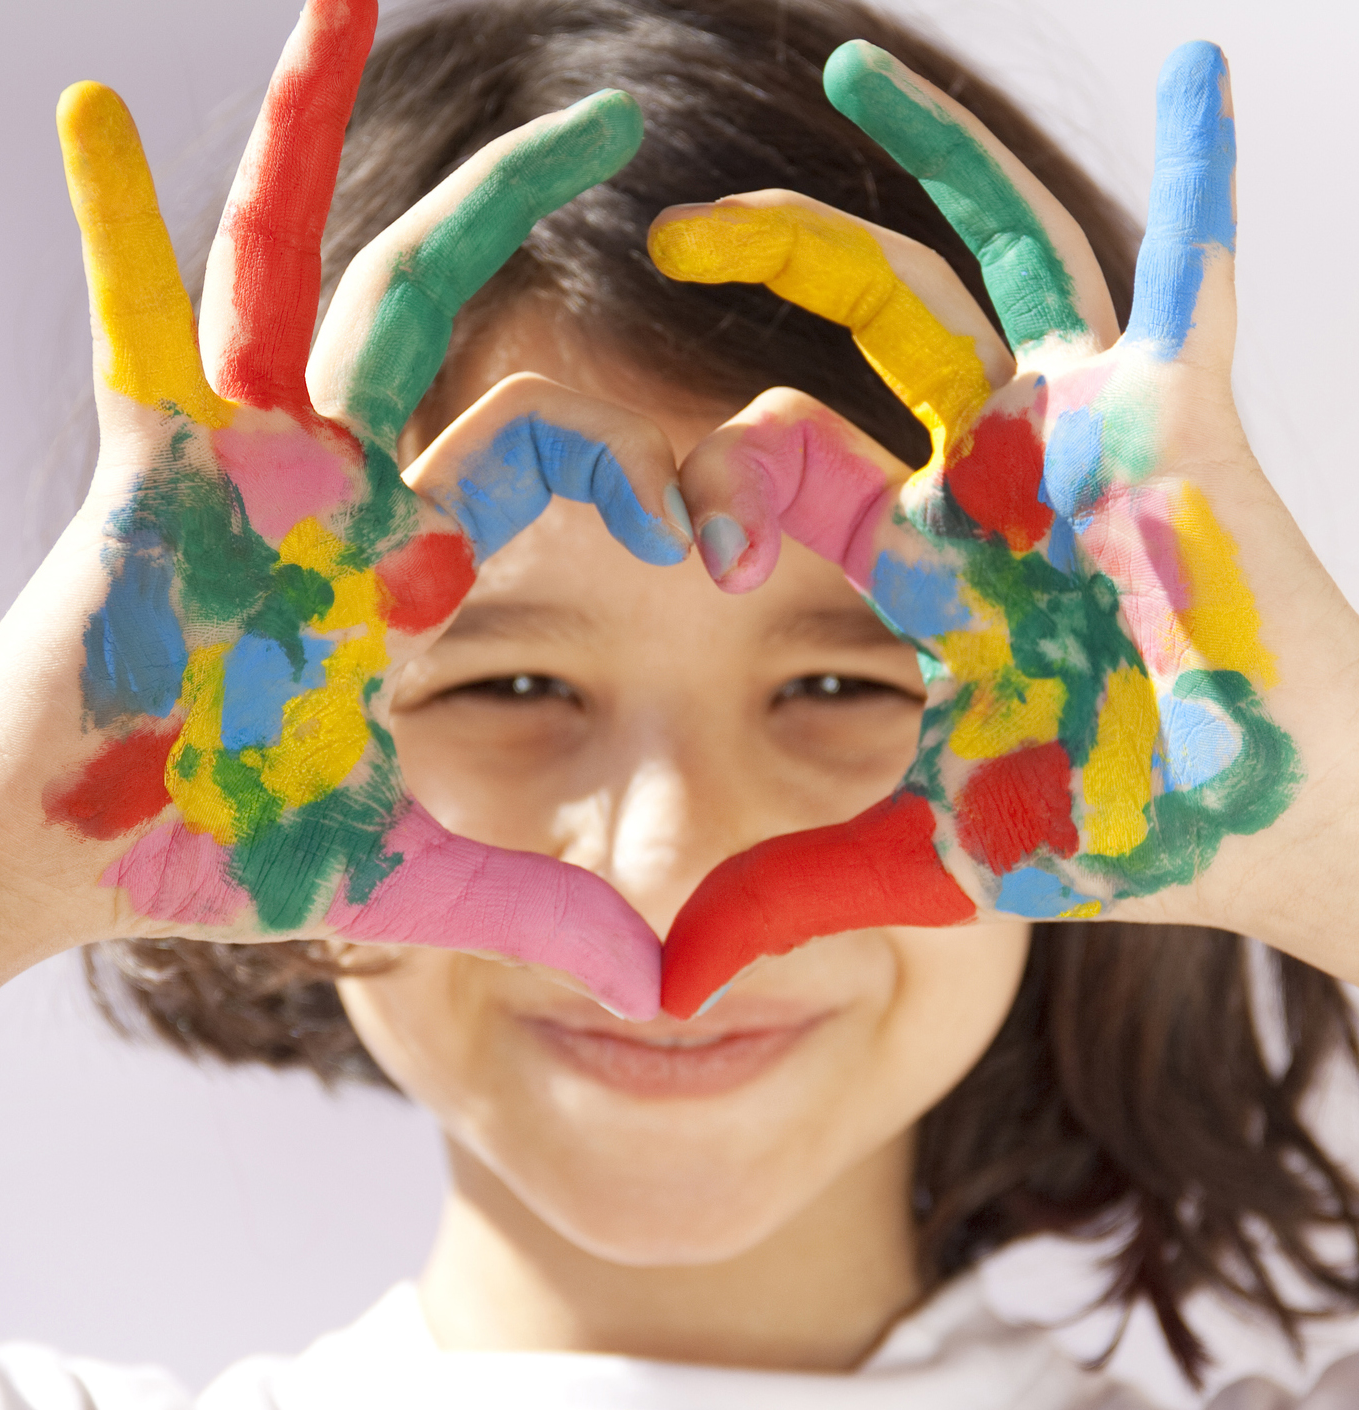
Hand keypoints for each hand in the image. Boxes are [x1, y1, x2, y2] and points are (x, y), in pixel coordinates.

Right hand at [0, 0, 692, 1019]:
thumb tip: (670, 990)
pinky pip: (133, 332)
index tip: (720, 528)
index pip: (553, 458)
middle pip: (439, 306)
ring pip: (300, 272)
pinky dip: (116, 234)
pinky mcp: (144, 474)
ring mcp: (238, 464)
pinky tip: (92, 116)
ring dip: (316, 136)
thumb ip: (539, 914)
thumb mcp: (410, 877)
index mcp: (411, 558)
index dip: (644, 476)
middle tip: (623, 114)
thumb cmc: (227, 850)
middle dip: (521, 204)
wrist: (79, 851)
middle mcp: (337, 481)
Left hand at [650, 40, 1358, 1016]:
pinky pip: (1185, 271)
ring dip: (922, 164)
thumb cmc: (1121, 831)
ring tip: (836, 70)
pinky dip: (1197, 181)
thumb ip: (794, 899)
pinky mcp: (1181, 421)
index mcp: (917, 554)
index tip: (696, 529)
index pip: (783, 466)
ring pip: (982, 261)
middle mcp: (987, 470)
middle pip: (862, 327)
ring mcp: (1080, 431)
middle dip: (773, 261)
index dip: (718, 474)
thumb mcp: (931, 859)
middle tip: (665, 219)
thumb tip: (658, 996)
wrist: (1278, 828)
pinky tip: (1198, 74)